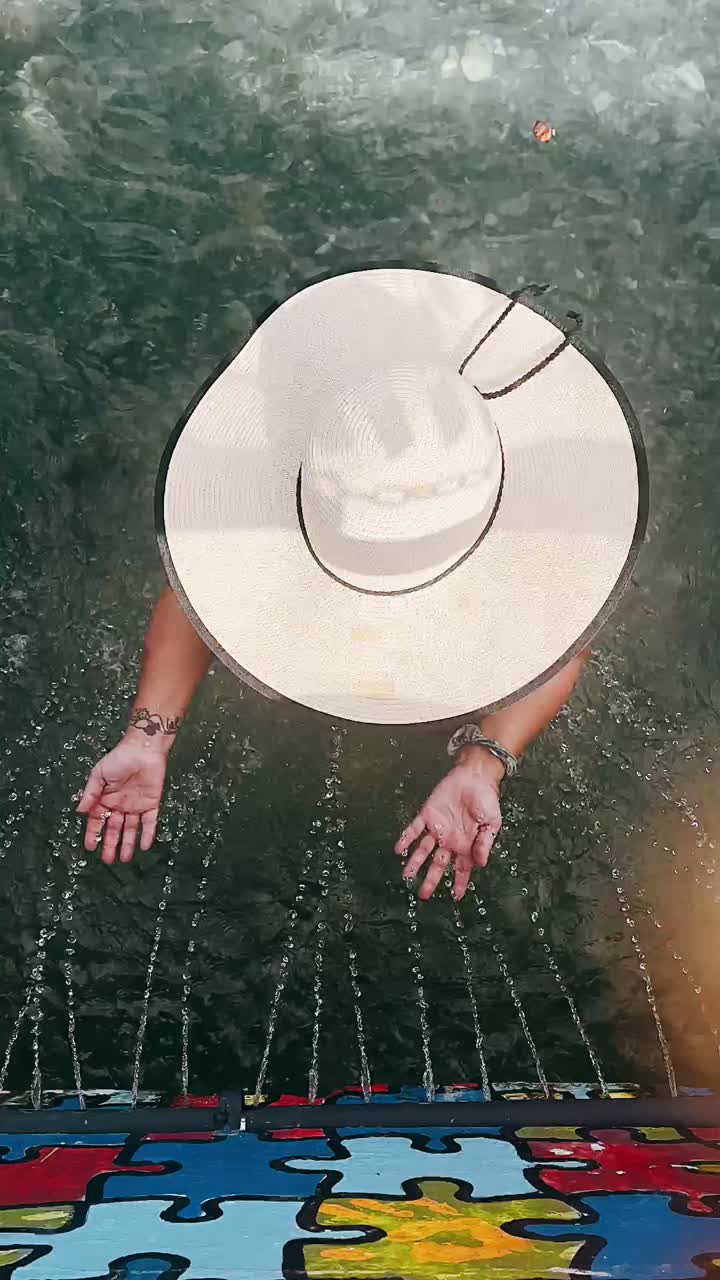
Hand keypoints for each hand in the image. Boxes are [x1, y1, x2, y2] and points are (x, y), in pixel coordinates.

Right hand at [76, 733, 168, 864]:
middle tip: (108, 861)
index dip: (93, 835)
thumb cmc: (119, 758)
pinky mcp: (152, 803)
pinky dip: (148, 833)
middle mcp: (120, 805)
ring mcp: (136, 805)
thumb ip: (90, 794)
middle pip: (115, 829)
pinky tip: (144, 846)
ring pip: (131, 829)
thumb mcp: (98, 775)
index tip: (90, 848)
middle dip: (111, 845)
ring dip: (128, 843)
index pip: (97, 821)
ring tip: (125, 858)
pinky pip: (150, 822)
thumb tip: (78, 811)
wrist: (143, 748)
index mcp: (105, 799)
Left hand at [394, 747, 503, 900]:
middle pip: (439, 865)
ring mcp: (438, 828)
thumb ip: (485, 843)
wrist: (475, 776)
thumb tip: (481, 864)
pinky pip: (414, 829)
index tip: (455, 897)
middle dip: (431, 880)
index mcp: (467, 845)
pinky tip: (399, 849)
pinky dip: (406, 839)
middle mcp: (450, 840)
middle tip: (423, 895)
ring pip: (423, 850)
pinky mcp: (428, 815)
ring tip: (407, 876)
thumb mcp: (492, 823)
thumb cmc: (487, 799)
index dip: (459, 883)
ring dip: (415, 862)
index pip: (462, 869)